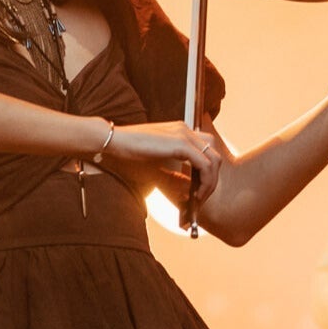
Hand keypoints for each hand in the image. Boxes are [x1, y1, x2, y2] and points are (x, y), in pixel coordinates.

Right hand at [105, 120, 222, 202]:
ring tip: (200, 197)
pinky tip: (195, 194)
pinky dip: (205, 181)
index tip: (199, 191)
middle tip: (202, 197)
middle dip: (212, 178)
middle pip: (214, 154)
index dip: (207, 173)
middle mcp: (185, 130)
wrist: (114, 141)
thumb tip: (189, 189)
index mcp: (180, 133)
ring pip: (214, 159)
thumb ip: (174, 176)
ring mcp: (184, 134)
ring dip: (211, 181)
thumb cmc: (129, 155)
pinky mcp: (181, 143)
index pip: (205, 151)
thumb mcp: (157, 168)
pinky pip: (205, 164)